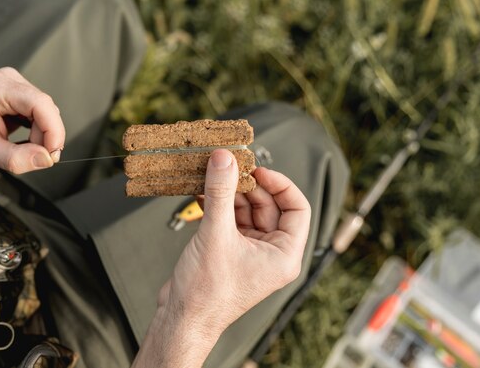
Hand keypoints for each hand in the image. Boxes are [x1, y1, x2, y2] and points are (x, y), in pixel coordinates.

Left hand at [0, 67, 65, 173]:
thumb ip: (15, 158)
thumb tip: (45, 159)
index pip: (39, 103)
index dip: (53, 129)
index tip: (52, 154)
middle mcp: (7, 80)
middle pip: (46, 108)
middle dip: (47, 136)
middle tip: (37, 158)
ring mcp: (15, 84)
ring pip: (46, 111)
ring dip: (43, 134)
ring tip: (24, 149)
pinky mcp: (20, 93)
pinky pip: (41, 112)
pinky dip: (39, 130)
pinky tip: (26, 140)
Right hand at [132, 149, 310, 367]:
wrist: (182, 318)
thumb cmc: (207, 294)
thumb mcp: (216, 235)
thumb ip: (221, 193)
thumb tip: (225, 160)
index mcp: (284, 255)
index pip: (297, 208)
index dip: (280, 184)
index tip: (258, 170)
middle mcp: (271, 253)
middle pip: (268, 206)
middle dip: (247, 187)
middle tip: (229, 169)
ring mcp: (250, 252)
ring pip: (247, 211)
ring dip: (229, 194)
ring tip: (212, 177)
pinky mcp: (230, 251)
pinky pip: (230, 221)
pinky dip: (218, 207)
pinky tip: (203, 194)